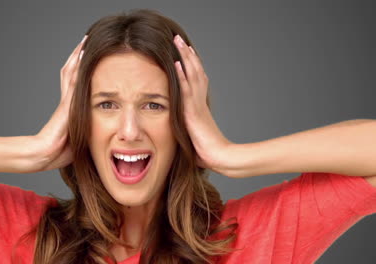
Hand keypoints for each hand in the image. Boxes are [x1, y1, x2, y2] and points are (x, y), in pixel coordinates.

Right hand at [25, 35, 86, 172]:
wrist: (44, 154)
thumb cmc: (59, 151)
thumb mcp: (78, 139)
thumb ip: (86, 132)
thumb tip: (103, 138)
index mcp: (70, 108)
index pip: (75, 82)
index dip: (80, 69)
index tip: (89, 57)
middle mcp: (67, 100)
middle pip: (71, 71)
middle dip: (78, 56)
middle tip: (86, 40)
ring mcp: (66, 100)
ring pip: (71, 71)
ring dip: (78, 55)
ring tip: (85, 40)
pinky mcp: (67, 103)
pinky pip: (73, 80)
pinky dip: (78, 66)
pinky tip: (83, 53)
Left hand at [173, 34, 231, 171]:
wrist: (222, 158)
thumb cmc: (210, 154)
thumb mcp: (195, 140)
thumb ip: (189, 135)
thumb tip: (185, 142)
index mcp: (199, 107)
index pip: (196, 81)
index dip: (191, 66)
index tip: (186, 54)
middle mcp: (199, 102)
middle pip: (195, 72)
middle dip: (187, 55)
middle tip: (180, 40)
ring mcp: (197, 105)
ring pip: (192, 75)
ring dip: (184, 58)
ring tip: (178, 42)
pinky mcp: (194, 112)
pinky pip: (187, 90)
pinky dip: (182, 75)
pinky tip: (177, 63)